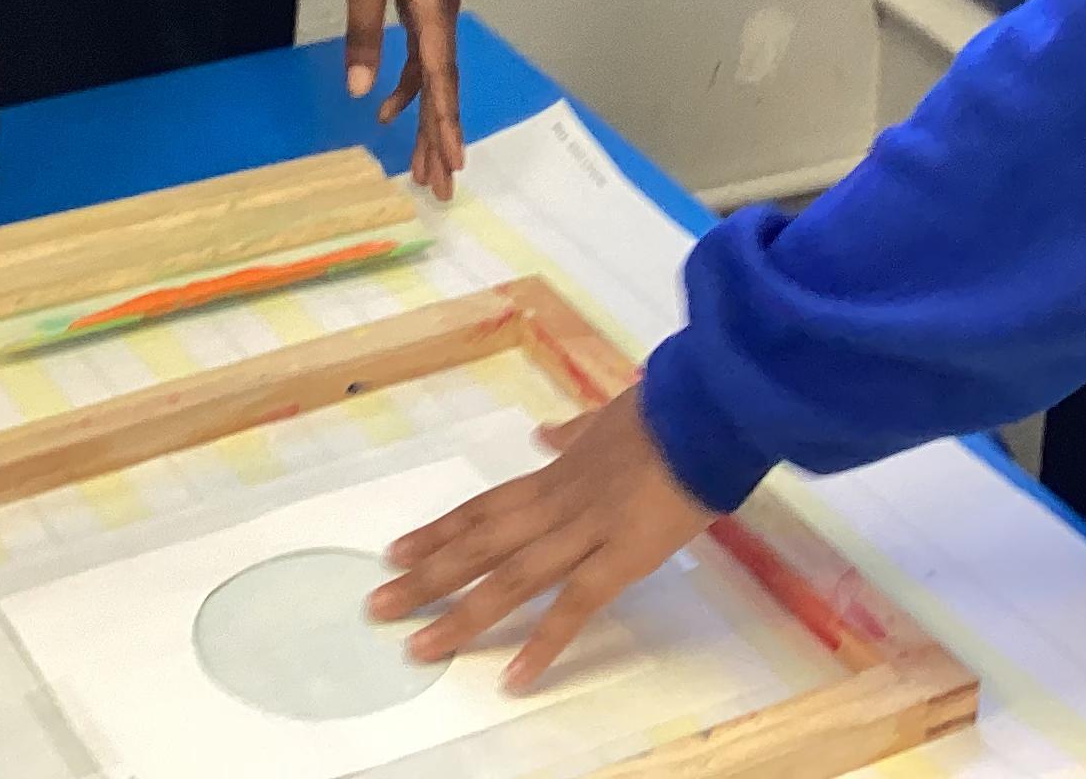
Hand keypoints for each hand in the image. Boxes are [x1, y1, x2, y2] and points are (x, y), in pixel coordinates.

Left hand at [342, 0, 464, 199]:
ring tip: (420, 164)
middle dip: (441, 138)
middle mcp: (445, 13)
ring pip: (437, 75)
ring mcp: (438, 8)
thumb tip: (361, 90)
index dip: (445, 125)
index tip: (451, 164)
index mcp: (434, 8)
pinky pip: (425, 55)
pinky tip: (390, 106)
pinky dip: (412, 85)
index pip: (442, 79)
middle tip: (440, 186)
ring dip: (428, 118)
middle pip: (445, 87)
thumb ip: (364, 34)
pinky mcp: (426, 1)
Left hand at [369, 391, 712, 689]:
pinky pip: (575, 604)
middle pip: (480, 546)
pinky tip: (513, 675)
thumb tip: (544, 434)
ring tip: (419, 646)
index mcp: (556, 475)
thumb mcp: (607, 418)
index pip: (484, 508)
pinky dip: (543, 641)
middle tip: (378, 606)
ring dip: (461, 614)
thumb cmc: (667, 414)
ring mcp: (585, 531)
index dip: (439, 531)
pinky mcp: (621, 557)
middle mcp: (556, 504)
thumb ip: (573, 434)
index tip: (395, 551)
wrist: (708, 410)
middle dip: (427, 576)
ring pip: (511, 579)